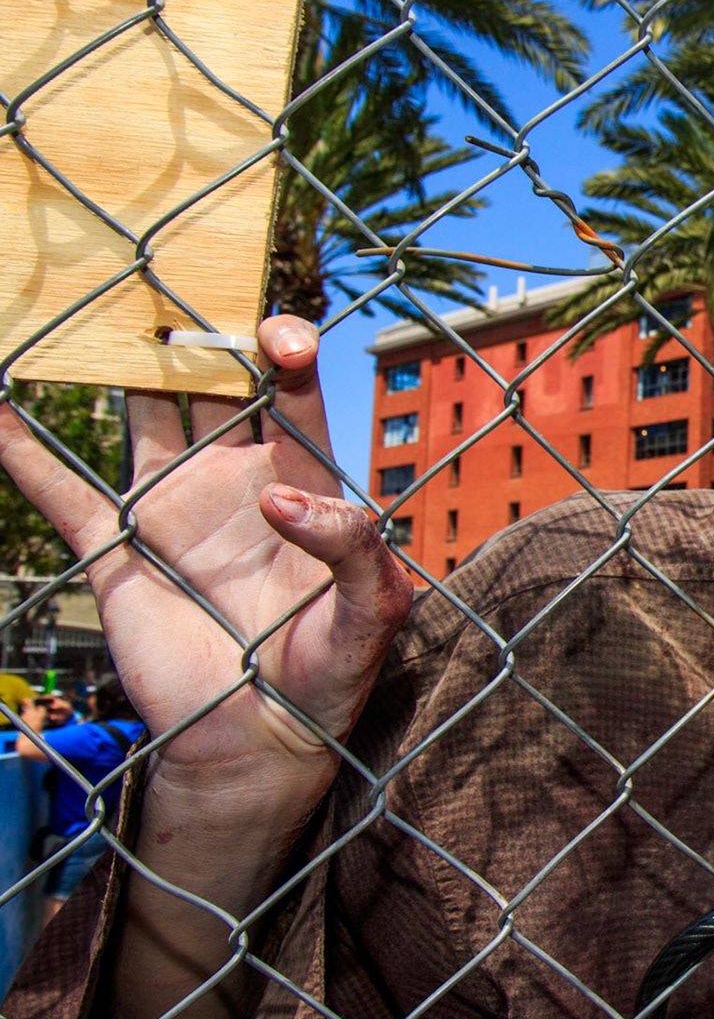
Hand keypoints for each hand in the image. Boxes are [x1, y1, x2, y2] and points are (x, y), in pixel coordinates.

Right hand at [0, 316, 413, 818]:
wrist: (258, 740)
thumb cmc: (330, 673)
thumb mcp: (374, 612)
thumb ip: (354, 549)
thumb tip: (281, 498)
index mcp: (302, 480)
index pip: (294, 396)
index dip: (287, 353)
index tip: (280, 341)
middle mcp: (234, 476)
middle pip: (214, 383)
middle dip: (200, 331)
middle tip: (181, 279)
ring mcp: (171, 505)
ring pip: (140, 413)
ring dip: (118, 364)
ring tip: (97, 306)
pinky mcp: (116, 546)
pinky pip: (61, 488)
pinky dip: (22, 447)